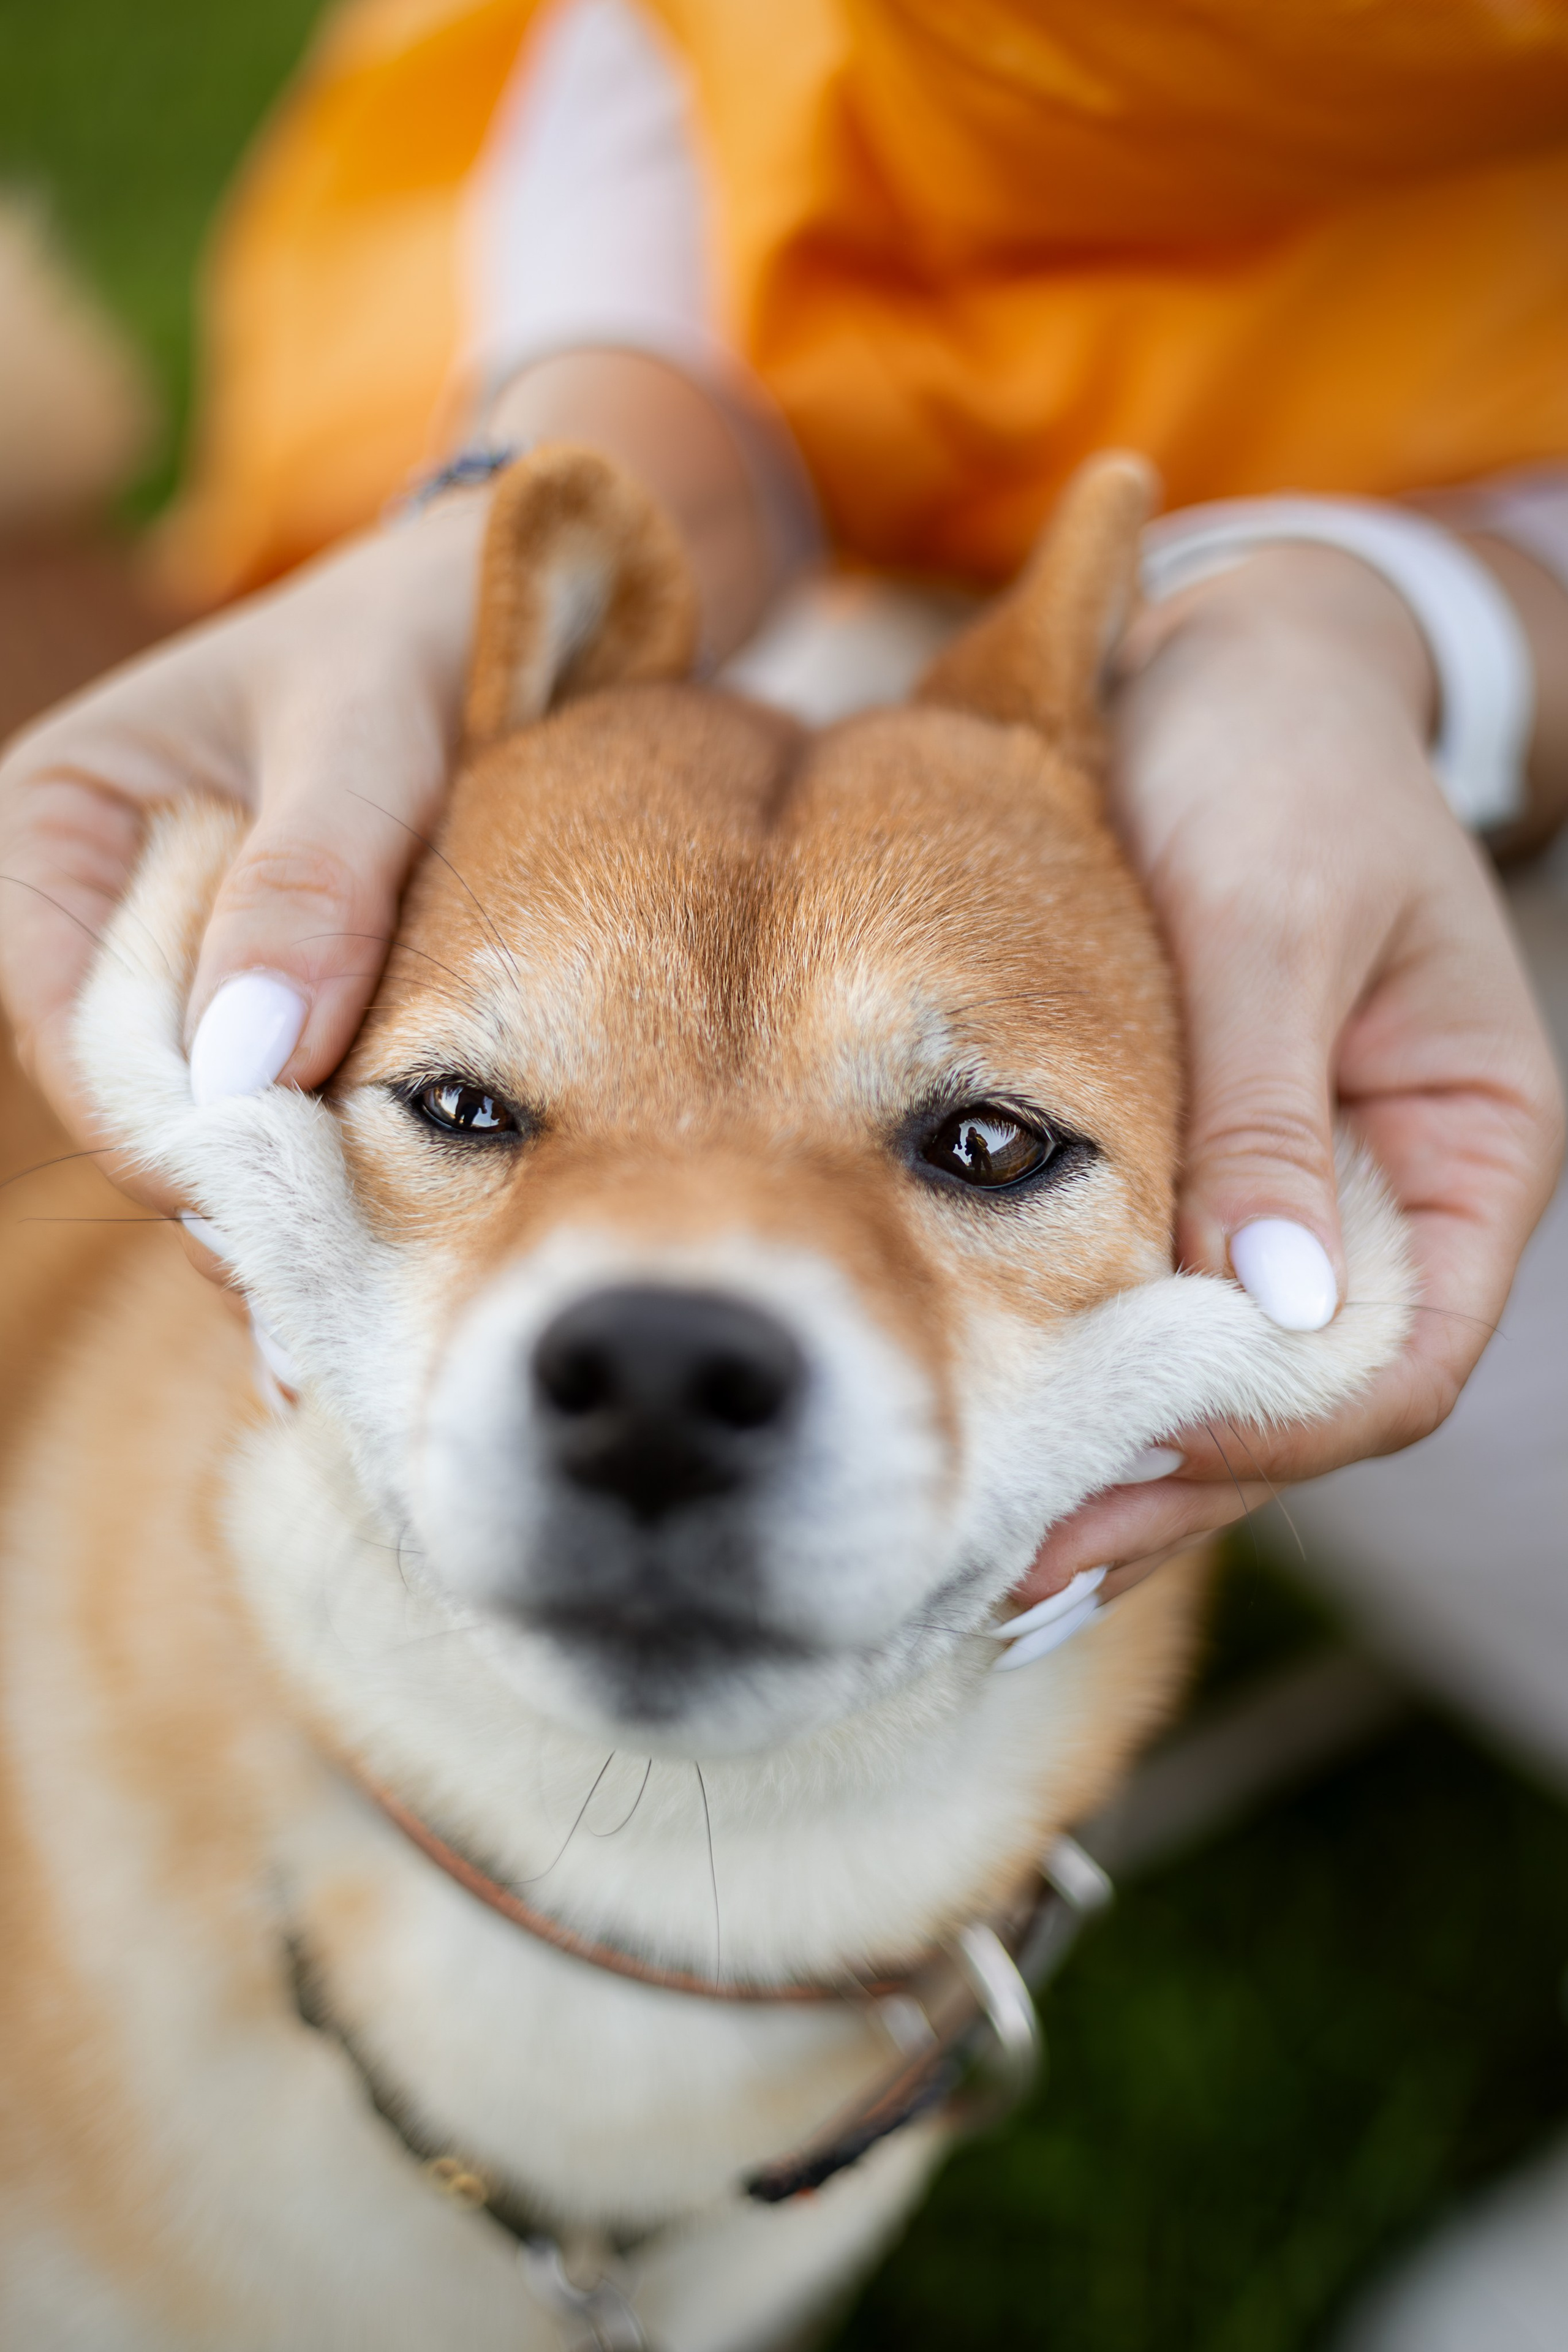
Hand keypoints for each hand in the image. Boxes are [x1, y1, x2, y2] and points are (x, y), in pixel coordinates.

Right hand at [0, 351, 775, 1276]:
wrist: (520, 597)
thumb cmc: (425, 627)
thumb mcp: (367, 731)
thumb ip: (312, 882)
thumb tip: (249, 1061)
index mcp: (58, 821)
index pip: (73, 1022)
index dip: (162, 1128)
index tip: (267, 1210)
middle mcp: (100, 910)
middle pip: (133, 1094)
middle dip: (226, 1192)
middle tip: (323, 1309)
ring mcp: (186, 965)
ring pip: (207, 1121)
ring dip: (280, 1208)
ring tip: (355, 1316)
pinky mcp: (275, 1001)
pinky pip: (282, 1107)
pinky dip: (328, 1173)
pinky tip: (381, 1250)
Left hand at [1019, 542, 1565, 1606]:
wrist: (1239, 671)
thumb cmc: (1277, 766)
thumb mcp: (1273, 925)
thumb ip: (1266, 1112)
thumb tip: (1268, 1305)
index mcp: (1469, 1145)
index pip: (1401, 1352)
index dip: (1280, 1428)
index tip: (1143, 1459)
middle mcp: (1396, 1198)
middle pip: (1305, 1395)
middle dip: (1176, 1485)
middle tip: (1019, 1564)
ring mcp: (1308, 1196)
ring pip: (1234, 1374)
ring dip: (1131, 1464)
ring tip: (995, 1551)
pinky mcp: (1220, 1174)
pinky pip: (1176, 1309)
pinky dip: (1107, 1381)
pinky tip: (1020, 1436)